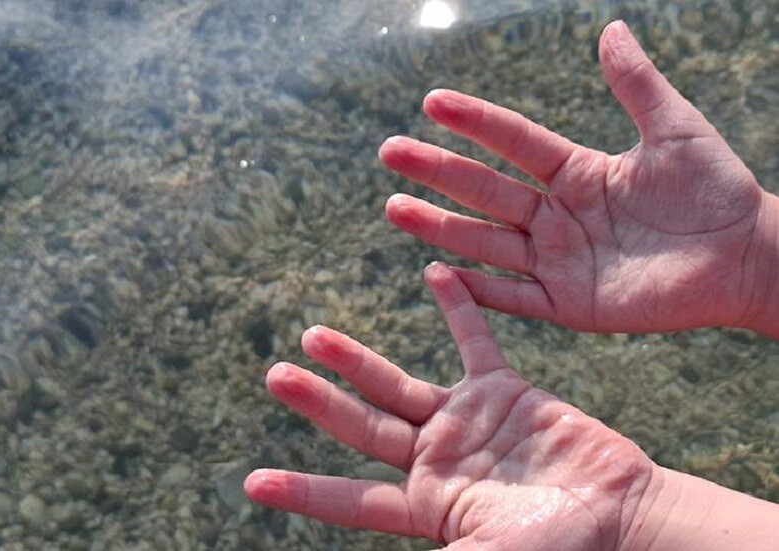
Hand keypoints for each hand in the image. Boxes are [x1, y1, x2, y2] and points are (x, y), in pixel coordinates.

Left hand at [244, 263, 659, 549]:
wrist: (620, 516)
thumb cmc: (556, 549)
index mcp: (426, 505)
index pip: (349, 499)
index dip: (302, 491)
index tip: (252, 483)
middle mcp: (435, 459)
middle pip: (363, 426)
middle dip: (319, 403)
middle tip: (274, 375)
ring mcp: (464, 421)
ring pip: (397, 385)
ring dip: (356, 360)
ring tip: (313, 335)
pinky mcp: (501, 391)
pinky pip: (473, 341)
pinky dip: (457, 308)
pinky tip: (435, 275)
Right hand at [379, 20, 776, 332]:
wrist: (743, 258)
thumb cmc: (717, 190)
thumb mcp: (675, 130)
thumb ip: (637, 85)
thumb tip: (611, 29)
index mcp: (576, 172)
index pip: (514, 142)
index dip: (475, 122)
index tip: (432, 102)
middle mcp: (556, 215)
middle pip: (485, 189)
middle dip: (436, 170)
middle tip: (390, 151)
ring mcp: (558, 260)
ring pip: (486, 241)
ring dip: (440, 226)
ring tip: (395, 207)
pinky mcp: (569, 304)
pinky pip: (516, 297)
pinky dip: (480, 289)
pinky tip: (441, 273)